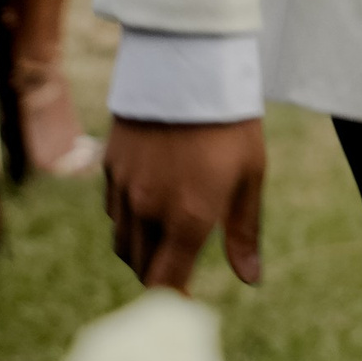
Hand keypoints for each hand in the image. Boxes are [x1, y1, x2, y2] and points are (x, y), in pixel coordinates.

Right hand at [102, 116, 265, 291]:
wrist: (190, 60)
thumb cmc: (230, 119)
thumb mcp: (250, 173)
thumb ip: (245, 231)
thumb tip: (251, 279)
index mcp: (188, 219)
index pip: (166, 285)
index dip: (174, 300)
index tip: (186, 299)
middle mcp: (149, 210)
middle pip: (142, 267)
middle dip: (160, 273)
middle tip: (180, 263)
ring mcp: (125, 188)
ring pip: (123, 241)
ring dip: (142, 248)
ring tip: (166, 232)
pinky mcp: (110, 166)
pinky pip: (114, 209)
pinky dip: (128, 217)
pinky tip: (150, 198)